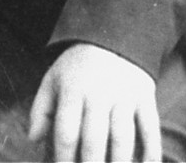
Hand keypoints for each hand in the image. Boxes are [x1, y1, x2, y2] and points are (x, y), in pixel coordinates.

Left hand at [28, 43, 159, 161]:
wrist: (114, 35)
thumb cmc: (78, 67)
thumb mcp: (53, 79)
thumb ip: (41, 110)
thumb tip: (33, 139)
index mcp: (73, 91)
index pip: (66, 133)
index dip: (64, 159)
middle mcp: (99, 94)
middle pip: (94, 140)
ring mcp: (125, 96)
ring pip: (122, 137)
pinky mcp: (145, 97)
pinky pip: (150, 127)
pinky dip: (152, 150)